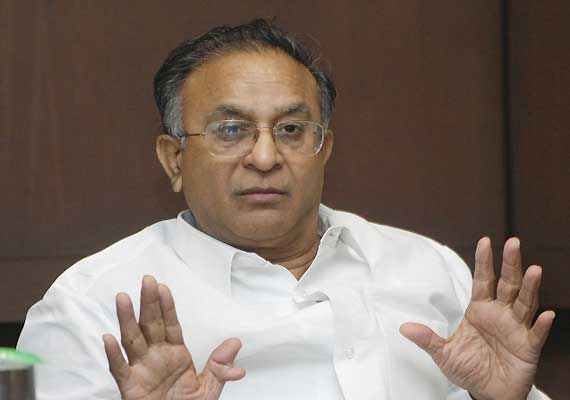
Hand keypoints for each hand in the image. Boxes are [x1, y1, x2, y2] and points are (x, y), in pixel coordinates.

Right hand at [102, 275, 244, 399]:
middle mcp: (156, 357)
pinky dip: (114, 354)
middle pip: (150, 325)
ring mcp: (141, 370)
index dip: (167, 306)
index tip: (163, 287)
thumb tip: (235, 344)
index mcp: (175, 354)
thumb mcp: (208, 388)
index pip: (170, 324)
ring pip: (132, 340)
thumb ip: (219, 366)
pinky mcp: (130, 387)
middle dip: (148, 303)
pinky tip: (109, 338)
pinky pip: (120, 369)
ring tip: (123, 298)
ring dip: (126, 319)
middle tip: (147, 281)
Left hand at [400, 237, 553, 399]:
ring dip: (530, 287)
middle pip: (508, 284)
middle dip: (510, 263)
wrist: (488, 393)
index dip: (484, 262)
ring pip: (525, 303)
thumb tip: (404, 328)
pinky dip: (541, 325)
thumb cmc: (468, 369)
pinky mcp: (528, 348)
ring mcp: (516, 329)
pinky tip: (546, 314)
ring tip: (534, 270)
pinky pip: (536, 335)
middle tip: (513, 242)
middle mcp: (500, 314)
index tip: (484, 241)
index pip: (482, 280)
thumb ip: (428, 339)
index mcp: (479, 310)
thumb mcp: (444, 353)